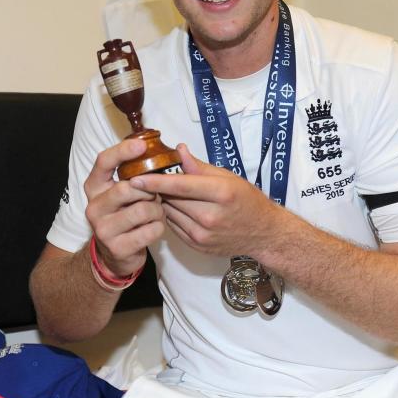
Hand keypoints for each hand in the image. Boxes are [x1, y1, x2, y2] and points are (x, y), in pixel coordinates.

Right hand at [84, 138, 165, 275]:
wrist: (115, 255)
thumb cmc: (124, 215)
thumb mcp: (124, 193)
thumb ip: (135, 174)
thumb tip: (159, 151)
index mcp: (94, 187)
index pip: (103, 162)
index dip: (123, 151)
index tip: (142, 145)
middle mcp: (94, 207)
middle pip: (127, 188)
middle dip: (149, 190)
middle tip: (155, 196)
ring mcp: (103, 229)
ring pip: (143, 210)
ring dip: (157, 210)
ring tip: (155, 213)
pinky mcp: (117, 248)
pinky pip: (151, 230)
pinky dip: (159, 227)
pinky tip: (153, 228)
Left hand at [130, 144, 287, 257]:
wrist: (263, 233)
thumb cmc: (247, 200)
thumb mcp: (228, 177)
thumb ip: (199, 166)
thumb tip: (178, 150)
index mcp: (221, 193)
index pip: (180, 186)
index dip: (155, 182)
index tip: (134, 177)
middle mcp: (211, 216)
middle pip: (171, 200)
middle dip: (159, 189)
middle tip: (152, 179)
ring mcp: (203, 235)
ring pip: (169, 214)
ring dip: (164, 203)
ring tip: (167, 193)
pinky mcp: (198, 246)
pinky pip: (174, 227)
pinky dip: (172, 216)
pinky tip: (179, 209)